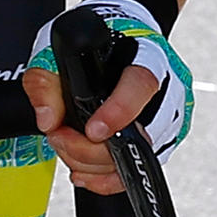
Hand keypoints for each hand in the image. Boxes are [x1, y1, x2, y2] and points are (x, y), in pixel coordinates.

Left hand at [25, 0, 189, 191]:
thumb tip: (49, 121)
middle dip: (91, 148)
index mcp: (147, 56)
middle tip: (59, 136)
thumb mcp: (58, 48)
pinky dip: (106, 177)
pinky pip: (139, 168)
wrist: (120, 38)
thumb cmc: (94, 42)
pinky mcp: (164, 140)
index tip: (92, 130)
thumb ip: (46, 81)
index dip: (119, 111)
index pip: (142, 85)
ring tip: (66, 146)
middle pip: (142, 134)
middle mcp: (167, 88)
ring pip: (139, 157)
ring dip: (93, 163)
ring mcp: (170, 117)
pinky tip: (83, 170)